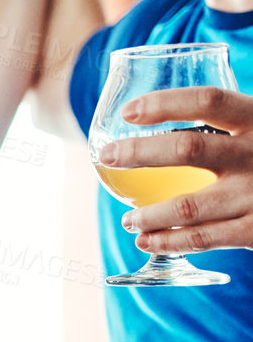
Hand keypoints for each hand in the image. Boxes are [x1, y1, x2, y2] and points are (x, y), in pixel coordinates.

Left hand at [102, 86, 252, 254]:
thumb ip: (233, 124)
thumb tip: (158, 117)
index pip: (209, 100)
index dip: (165, 103)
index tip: (129, 112)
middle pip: (188, 147)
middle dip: (138, 153)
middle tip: (107, 156)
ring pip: (186, 205)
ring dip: (147, 214)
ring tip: (129, 219)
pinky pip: (201, 238)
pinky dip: (166, 241)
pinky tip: (146, 240)